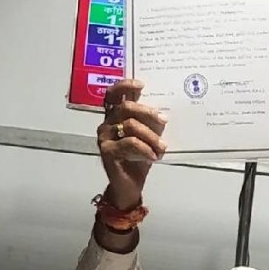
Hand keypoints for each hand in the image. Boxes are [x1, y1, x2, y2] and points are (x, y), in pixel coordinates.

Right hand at [96, 79, 167, 209]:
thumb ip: (152, 122)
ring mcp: (104, 137)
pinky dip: (145, 148)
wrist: (131, 184)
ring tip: (162, 147)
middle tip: (164, 120)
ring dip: (150, 136)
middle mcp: (107, 123)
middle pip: (125, 107)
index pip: (114, 94)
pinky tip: (153, 156)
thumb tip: (164, 111)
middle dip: (147, 112)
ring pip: (129, 125)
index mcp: (116, 116)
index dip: (125, 86)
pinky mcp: (106, 151)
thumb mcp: (150, 136)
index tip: (141, 85)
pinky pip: (129, 143)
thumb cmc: (140, 157)